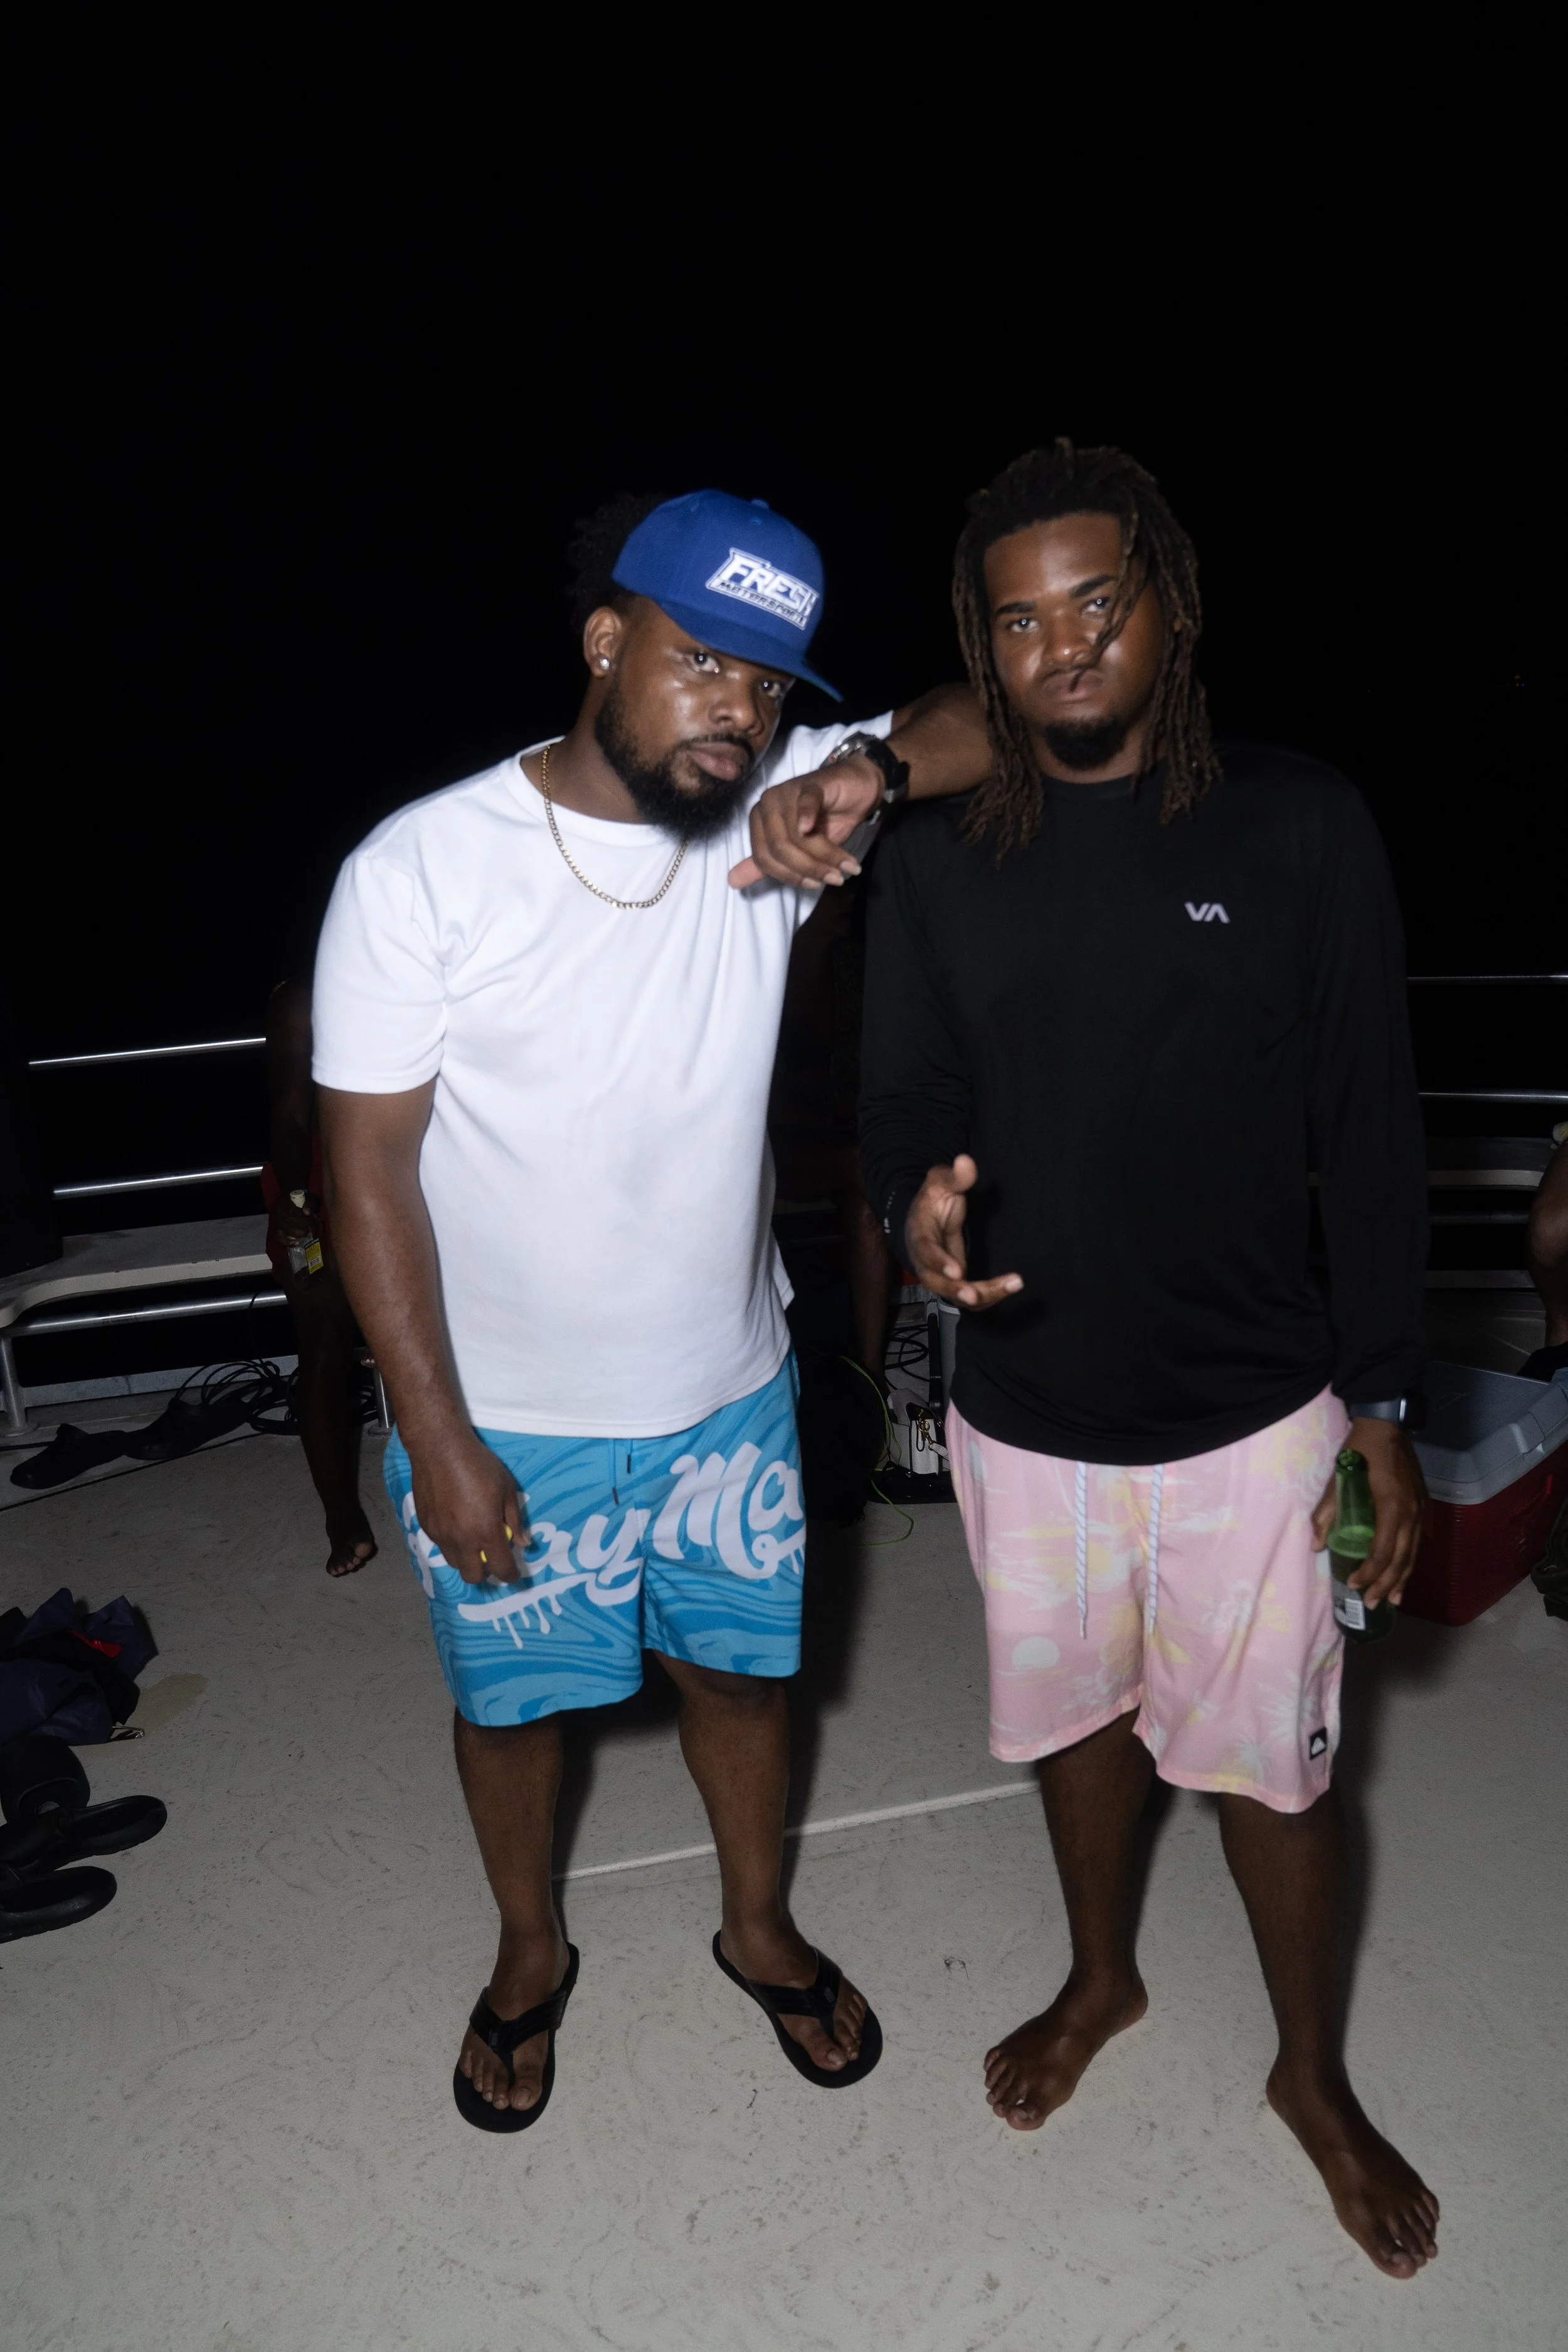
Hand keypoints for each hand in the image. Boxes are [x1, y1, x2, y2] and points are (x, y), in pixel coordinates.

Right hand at [269, 1190, 316, 1244]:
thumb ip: (309, 1204)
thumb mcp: (308, 1198)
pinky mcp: (277, 1228)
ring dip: (297, 1234)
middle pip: (288, 1222)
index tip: (310, 1219)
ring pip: (285, 1230)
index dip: (301, 1217)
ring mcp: (277, 1220)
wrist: (293, 1199)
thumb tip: (307, 1212)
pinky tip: (297, 1242)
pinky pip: (280, 1237)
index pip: (291, 1211)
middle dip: (301, 1226)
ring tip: (306, 1233)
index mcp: (284, 1202)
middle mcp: (278, 1211)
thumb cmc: (303, 1199)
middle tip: (310, 1228)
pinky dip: (288, 1242)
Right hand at [408, 1429, 529, 1586]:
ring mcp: (441, 1535)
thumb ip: (515, 1519)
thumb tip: (523, 1543)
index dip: (510, 1575)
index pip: (500, 1568)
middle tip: (492, 1558)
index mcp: (486, 1531)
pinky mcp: (426, 1527)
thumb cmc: (479, 1465)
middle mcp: (462, 1540)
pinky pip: (441, 1546)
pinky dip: (452, 1544)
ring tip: (473, 1541)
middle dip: (485, 1573)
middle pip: (473, 1577)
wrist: (439, 1449)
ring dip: (467, 1560)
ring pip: (455, 1564)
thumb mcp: (506, 1488)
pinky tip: (456, 1525)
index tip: (513, 1574)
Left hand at [728, 753, 882, 889]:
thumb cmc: (824, 822)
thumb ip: (765, 866)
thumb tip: (732, 882)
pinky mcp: (809, 784)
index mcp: (759, 821)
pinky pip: (806, 805)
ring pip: (796, 834)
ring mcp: (787, 791)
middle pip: (780, 847)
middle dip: (809, 868)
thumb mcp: (795, 850)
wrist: (854, 791)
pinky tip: (817, 831)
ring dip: (825, 855)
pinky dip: (810, 819)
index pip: (763, 858)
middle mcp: (767, 804)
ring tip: (847, 866)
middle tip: (834, 878)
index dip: (789, 876)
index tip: (814, 885)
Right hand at [904, 1154, 1022, 1309]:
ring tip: (1012, 1285)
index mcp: (919, 1234)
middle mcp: (925, 1261)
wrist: (925, 1219)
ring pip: (956, 1295)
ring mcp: (940, 1275)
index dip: (938, 1262)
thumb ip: (954, 1176)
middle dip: (955, 1290)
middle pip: (936, 1283)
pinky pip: (971, 1296)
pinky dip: (990, 1295)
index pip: (925, 1251)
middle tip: (976, 1295)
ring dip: (982, 1296)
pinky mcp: (955, 1282)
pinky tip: (1012, 1285)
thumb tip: (966, 1161)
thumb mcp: (940, 1181)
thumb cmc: (934, 1199)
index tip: (956, 1270)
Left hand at [1310, 1419, 1426, 1607]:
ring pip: (1413, 1554)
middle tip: (1372, 1604)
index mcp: (1392, 1509)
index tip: (1354, 1585)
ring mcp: (1420, 1511)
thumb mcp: (1338, 1481)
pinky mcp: (1423, 1506)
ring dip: (1402, 1578)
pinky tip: (1405, 1572)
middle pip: (1401, 1560)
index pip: (1382, 1553)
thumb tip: (1316, 1546)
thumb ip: (1326, 1514)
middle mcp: (1411, 1515)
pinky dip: (1411, 1560)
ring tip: (1393, 1600)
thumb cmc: (1360, 1452)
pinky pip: (1418, 1542)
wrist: (1386, 1426)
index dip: (1369, 1573)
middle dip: (1386, 1585)